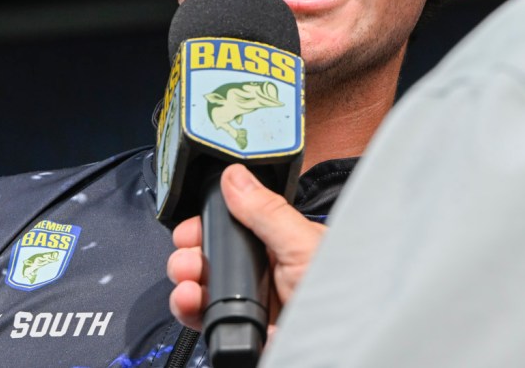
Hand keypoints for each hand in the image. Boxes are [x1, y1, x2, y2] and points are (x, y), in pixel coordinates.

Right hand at [166, 163, 326, 330]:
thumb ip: (267, 212)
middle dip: (190, 254)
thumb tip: (236, 177)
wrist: (336, 347)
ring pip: (202, 288)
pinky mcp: (243, 332)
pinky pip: (205, 321)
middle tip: (186, 257)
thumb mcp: (304, 245)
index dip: (208, 226)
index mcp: (281, 243)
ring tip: (187, 283)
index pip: (234, 227)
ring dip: (184, 282)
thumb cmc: (340, 297)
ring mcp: (252, 303)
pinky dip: (189, 312)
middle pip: (212, 258)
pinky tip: (191, 302)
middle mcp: (264, 272)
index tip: (190, 228)